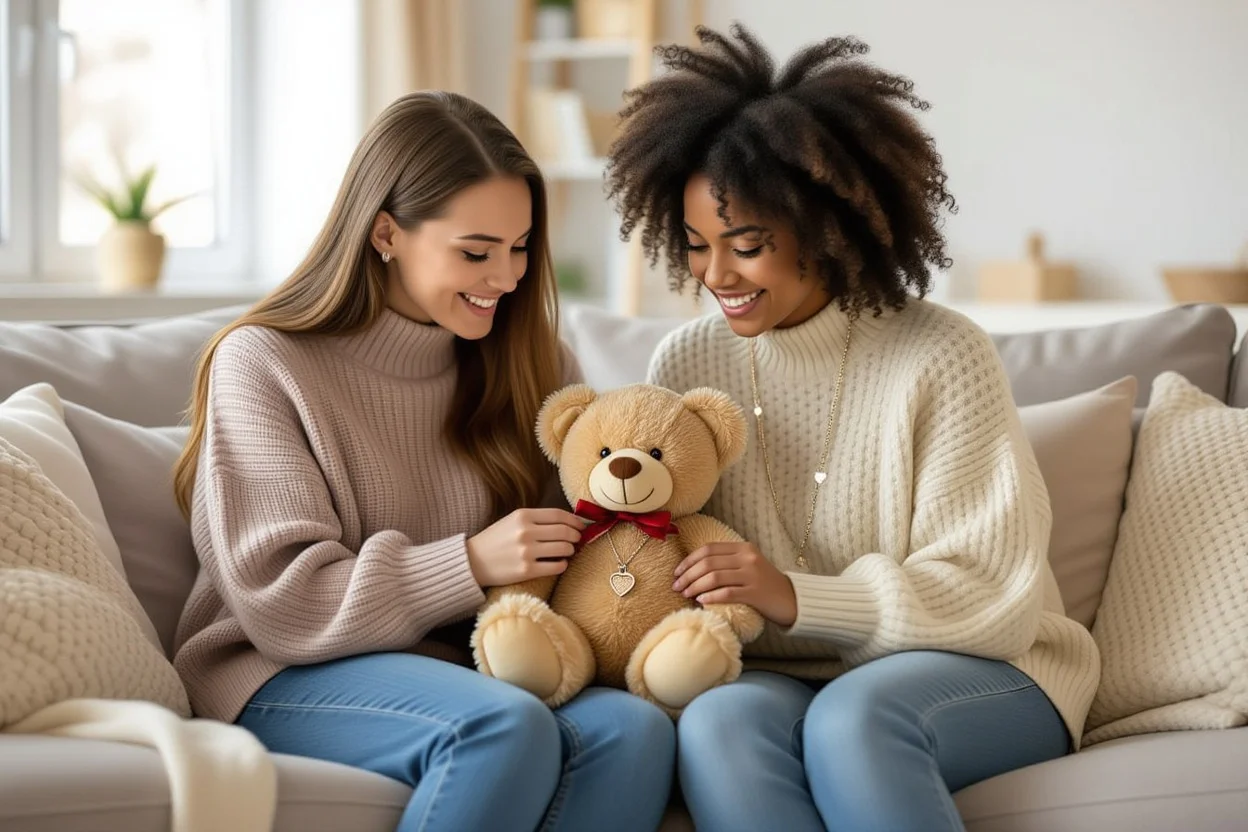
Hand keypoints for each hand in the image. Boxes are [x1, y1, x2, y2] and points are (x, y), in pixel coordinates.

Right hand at [467, 509, 589, 587]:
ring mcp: (526, 552)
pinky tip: (560, 563)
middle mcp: (525, 532)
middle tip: (578, 539)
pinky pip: (556, 566)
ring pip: (564, 548)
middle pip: (565, 531)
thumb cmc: (495, 540)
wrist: (472, 561)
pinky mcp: (526, 570)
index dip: (575, 520)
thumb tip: (568, 523)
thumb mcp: (512, 520)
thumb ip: (536, 520)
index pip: (559, 515)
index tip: (581, 526)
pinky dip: (563, 565)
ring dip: (571, 550)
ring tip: (568, 551)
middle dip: (576, 536)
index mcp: (522, 515)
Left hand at [673, 542, 797, 626]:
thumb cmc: (764, 584)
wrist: (792, 600)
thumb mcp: (748, 565)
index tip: (676, 572)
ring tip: (685, 594)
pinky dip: (711, 597)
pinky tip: (701, 601)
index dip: (689, 560)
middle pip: (708, 563)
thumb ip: (726, 562)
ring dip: (695, 586)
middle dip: (687, 575)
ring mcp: (752, 574)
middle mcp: (748, 558)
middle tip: (676, 587)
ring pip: (714, 577)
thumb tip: (693, 569)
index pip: (708, 549)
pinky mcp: (755, 593)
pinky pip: (727, 593)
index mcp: (743, 547)